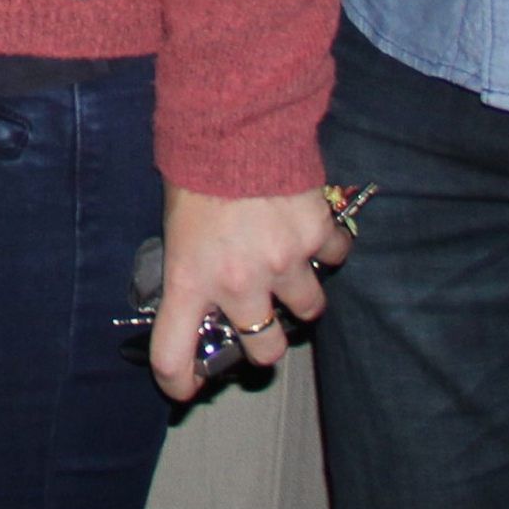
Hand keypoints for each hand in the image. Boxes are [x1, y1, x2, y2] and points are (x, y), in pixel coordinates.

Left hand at [150, 184, 348, 402]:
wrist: (233, 121)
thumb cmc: (192, 168)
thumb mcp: (174, 223)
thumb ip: (189, 263)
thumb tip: (199, 291)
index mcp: (190, 278)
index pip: (174, 353)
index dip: (177, 381)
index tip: (184, 386)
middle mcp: (239, 281)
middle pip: (264, 348)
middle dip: (263, 340)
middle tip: (259, 320)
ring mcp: (283, 262)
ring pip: (308, 310)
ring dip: (299, 294)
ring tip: (288, 267)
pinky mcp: (317, 235)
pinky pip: (335, 258)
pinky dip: (328, 249)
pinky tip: (311, 230)